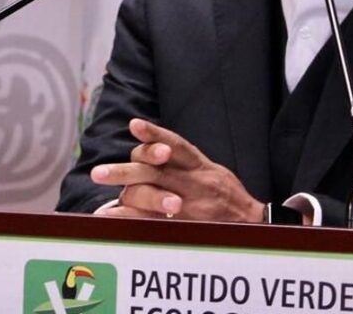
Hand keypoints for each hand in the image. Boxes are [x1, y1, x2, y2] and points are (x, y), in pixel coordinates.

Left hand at [91, 118, 264, 221]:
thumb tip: (154, 144)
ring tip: (101, 192)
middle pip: (157, 172)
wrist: (253, 226)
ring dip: (124, 193)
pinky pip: (155, 221)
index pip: (178, 146)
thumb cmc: (227, 196)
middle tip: (98, 173)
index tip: (134, 125)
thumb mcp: (212, 170)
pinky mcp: (188, 225)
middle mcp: (195, 183)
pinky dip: (130, 217)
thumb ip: (184, 159)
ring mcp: (191, 206)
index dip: (156, 135)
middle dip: (126, 171)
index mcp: (201, 166)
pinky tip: (110, 215)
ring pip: (154, 195)